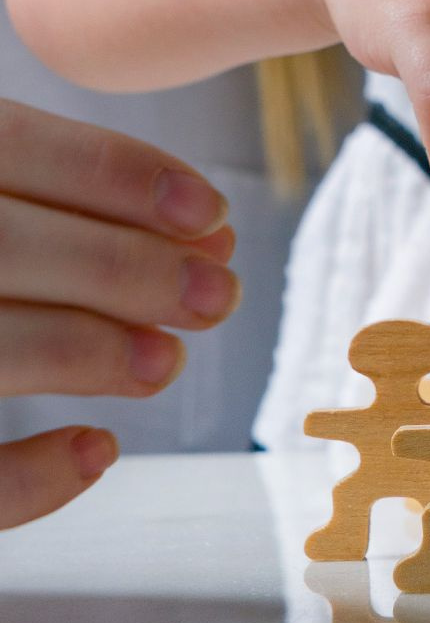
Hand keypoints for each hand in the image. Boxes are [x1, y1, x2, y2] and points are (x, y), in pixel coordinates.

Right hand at [0, 100, 239, 529]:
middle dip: (124, 269)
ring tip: (165, 361)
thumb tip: (203, 229)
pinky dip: (23, 478)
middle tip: (215, 295)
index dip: (117, 175)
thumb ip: (61, 191)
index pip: (15, 144)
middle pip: (3, 245)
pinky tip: (96, 451)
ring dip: (83, 351)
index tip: (207, 210)